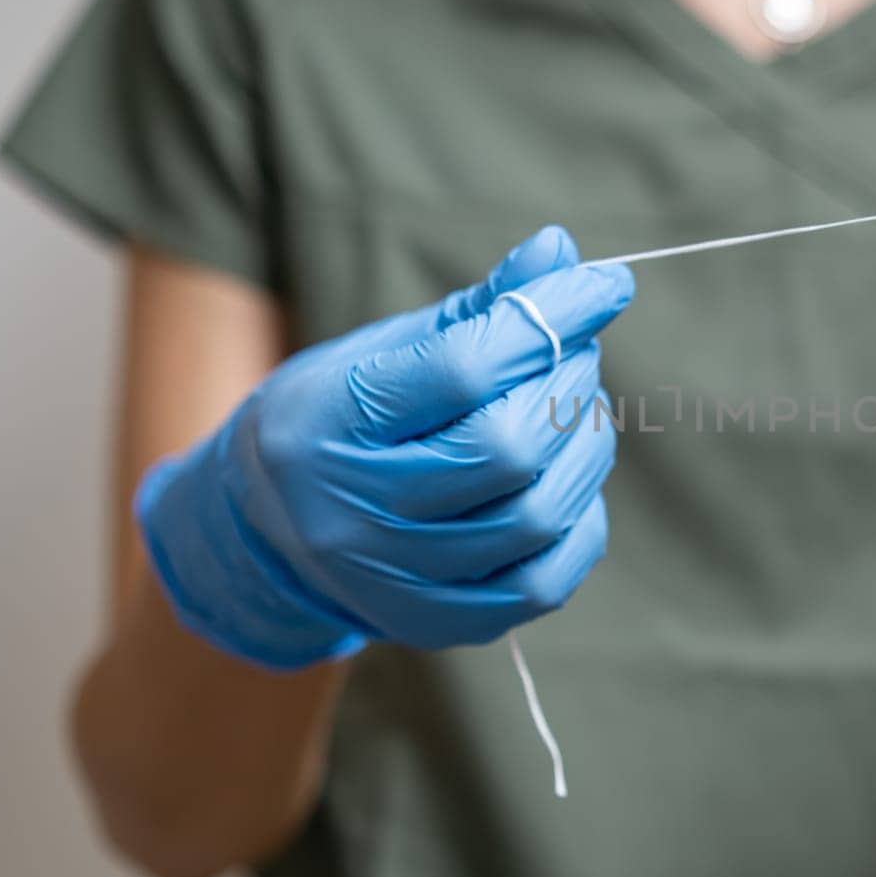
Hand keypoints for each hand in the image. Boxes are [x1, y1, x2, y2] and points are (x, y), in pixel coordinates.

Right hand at [135, 226, 634, 668]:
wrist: (269, 533)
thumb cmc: (344, 418)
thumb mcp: (387, 348)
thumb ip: (480, 308)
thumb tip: (562, 252)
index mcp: (330, 422)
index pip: (465, 367)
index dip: (551, 318)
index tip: (605, 284)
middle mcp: (353, 513)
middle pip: (510, 447)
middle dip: (568, 384)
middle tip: (575, 353)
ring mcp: (397, 580)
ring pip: (539, 514)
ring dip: (584, 444)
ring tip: (573, 409)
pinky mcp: (439, 624)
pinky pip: (548, 579)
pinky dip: (580, 518)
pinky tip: (566, 477)